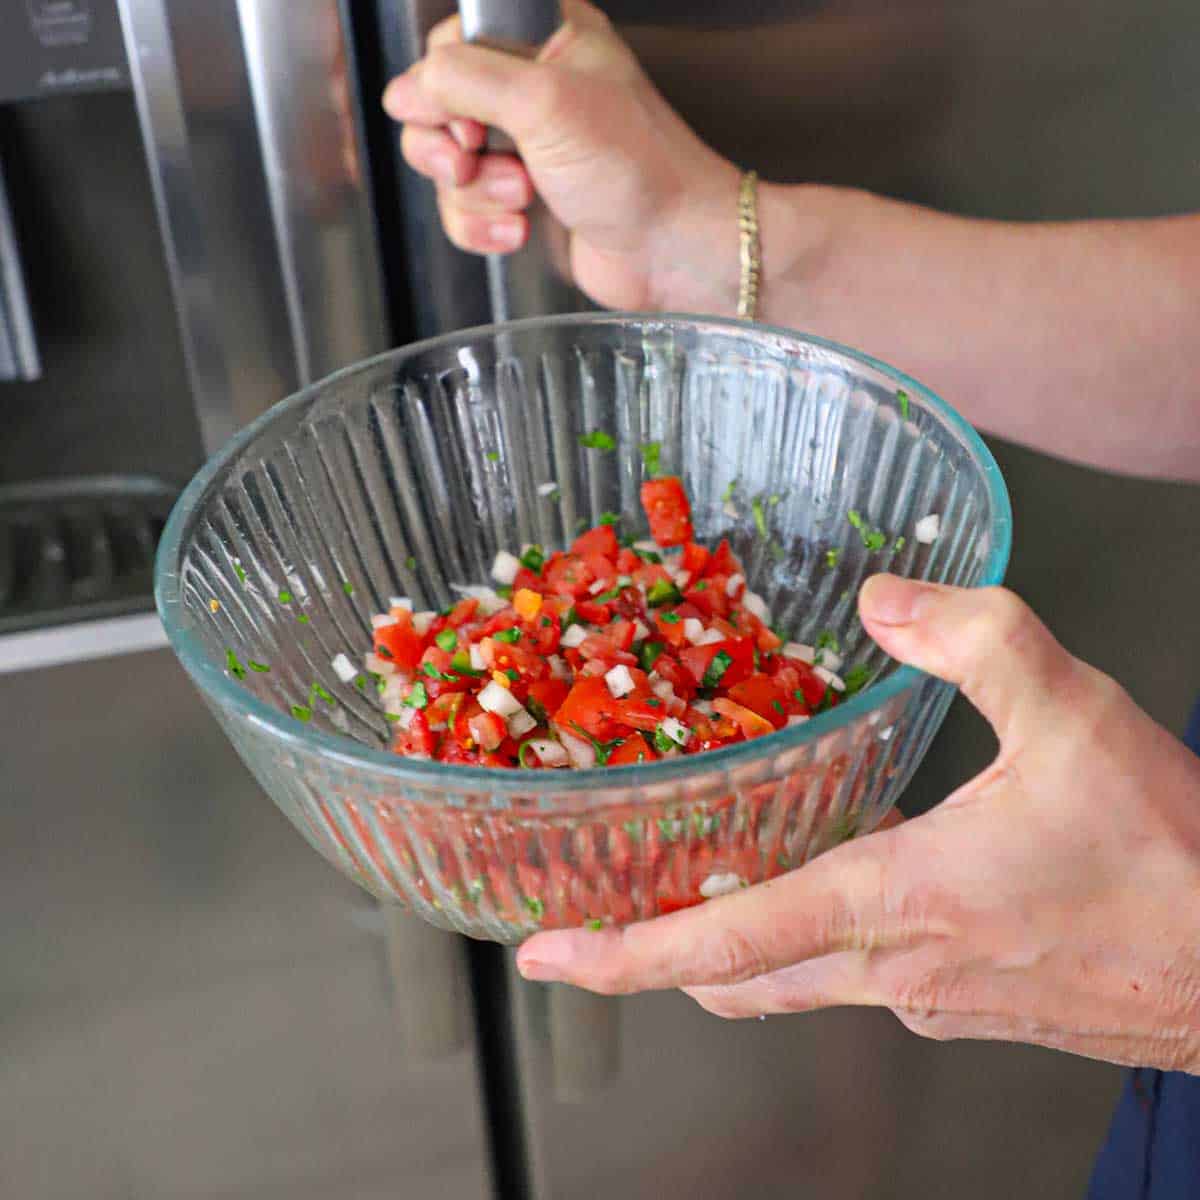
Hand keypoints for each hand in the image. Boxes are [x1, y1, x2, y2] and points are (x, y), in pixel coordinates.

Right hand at [382, 0, 742, 312]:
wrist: (672, 250)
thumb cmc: (638, 170)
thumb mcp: (545, 102)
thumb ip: (464, 80)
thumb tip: (406, 90)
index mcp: (545, 37)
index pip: (450, 43)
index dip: (442, 85)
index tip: (468, 119)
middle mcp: (531, 89)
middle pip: (436, 106)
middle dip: (451, 146)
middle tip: (477, 159)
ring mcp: (524, 148)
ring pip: (447, 166)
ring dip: (474, 194)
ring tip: (521, 199)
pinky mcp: (522, 202)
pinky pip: (465, 211)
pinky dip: (483, 228)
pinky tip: (519, 232)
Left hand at [517, 575, 1199, 1072]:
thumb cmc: (1176, 860)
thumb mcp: (1077, 717)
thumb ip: (975, 638)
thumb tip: (886, 596)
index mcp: (895, 905)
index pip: (725, 944)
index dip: (622, 955)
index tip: (546, 957)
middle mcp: (891, 970)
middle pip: (732, 976)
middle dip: (653, 948)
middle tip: (598, 903)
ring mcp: (926, 997)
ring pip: (789, 979)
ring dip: (732, 934)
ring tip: (699, 869)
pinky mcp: (962, 1002)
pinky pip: (851, 970)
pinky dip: (810, 929)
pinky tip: (834, 863)